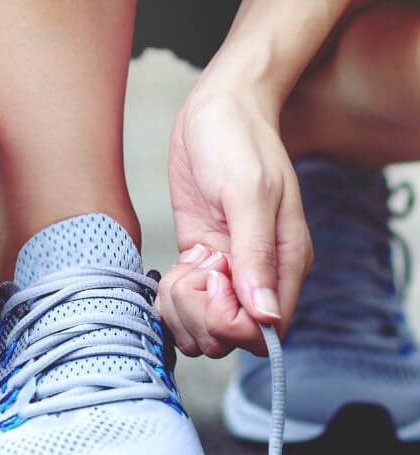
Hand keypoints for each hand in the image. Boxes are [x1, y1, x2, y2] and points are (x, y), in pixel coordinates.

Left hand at [160, 89, 312, 356]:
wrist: (216, 112)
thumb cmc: (238, 142)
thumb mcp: (248, 192)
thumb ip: (256, 253)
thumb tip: (264, 316)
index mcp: (284, 264)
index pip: (264, 332)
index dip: (230, 321)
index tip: (213, 277)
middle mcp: (258, 277)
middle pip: (229, 338)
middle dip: (200, 314)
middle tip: (194, 269)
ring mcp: (227, 274)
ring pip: (203, 329)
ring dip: (182, 308)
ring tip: (184, 267)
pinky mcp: (201, 266)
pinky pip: (185, 307)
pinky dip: (172, 298)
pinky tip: (176, 267)